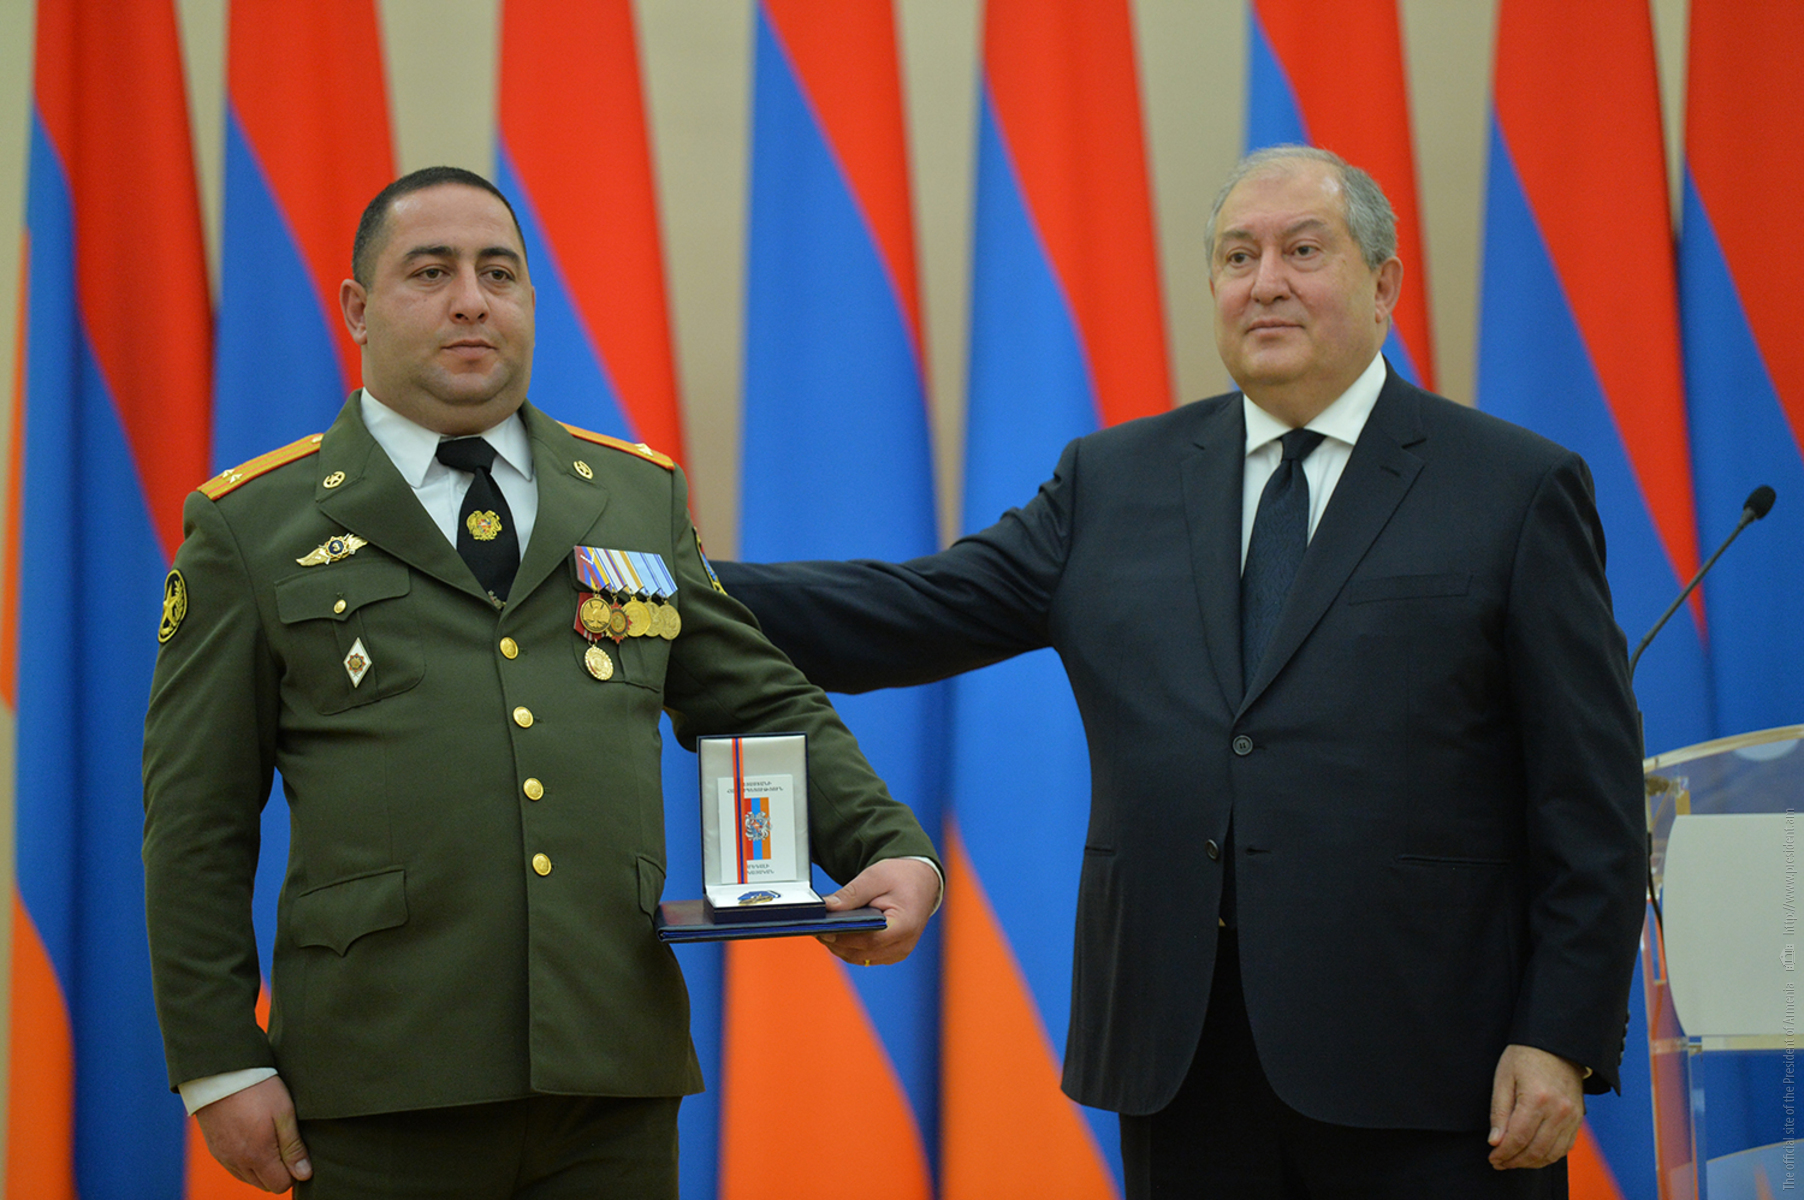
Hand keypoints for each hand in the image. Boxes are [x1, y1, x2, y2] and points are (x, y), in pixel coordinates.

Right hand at [194, 1075, 312, 1191]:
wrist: (221, 1073)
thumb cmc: (258, 1089)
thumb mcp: (284, 1113)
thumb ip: (294, 1148)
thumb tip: (304, 1175)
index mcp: (258, 1156)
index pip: (280, 1186)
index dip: (293, 1172)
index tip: (297, 1152)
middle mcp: (238, 1162)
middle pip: (264, 1184)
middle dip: (279, 1171)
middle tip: (285, 1143)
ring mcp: (224, 1157)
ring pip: (248, 1178)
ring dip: (262, 1167)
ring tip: (269, 1138)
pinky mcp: (214, 1149)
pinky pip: (234, 1168)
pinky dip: (246, 1161)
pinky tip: (253, 1139)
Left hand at [816, 858, 941, 966]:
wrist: (920, 881)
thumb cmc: (901, 877)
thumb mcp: (875, 878)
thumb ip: (851, 894)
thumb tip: (827, 907)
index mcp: (905, 926)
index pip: (870, 940)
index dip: (844, 937)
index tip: (823, 930)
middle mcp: (903, 945)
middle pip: (862, 953)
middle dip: (837, 943)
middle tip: (816, 929)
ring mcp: (898, 952)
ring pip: (861, 958)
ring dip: (841, 948)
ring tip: (823, 931)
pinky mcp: (892, 953)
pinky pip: (866, 957)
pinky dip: (850, 948)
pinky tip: (837, 935)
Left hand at [1487, 1043, 1583, 1169]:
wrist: (1556, 1044)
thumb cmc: (1524, 1056)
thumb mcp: (1503, 1078)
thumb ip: (1499, 1111)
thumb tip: (1495, 1141)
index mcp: (1536, 1099)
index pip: (1518, 1138)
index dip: (1504, 1153)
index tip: (1492, 1158)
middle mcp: (1558, 1111)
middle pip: (1535, 1150)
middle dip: (1515, 1161)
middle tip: (1499, 1163)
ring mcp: (1572, 1117)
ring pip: (1551, 1154)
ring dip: (1531, 1163)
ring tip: (1514, 1162)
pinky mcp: (1578, 1119)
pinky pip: (1565, 1147)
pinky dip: (1548, 1156)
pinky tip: (1533, 1155)